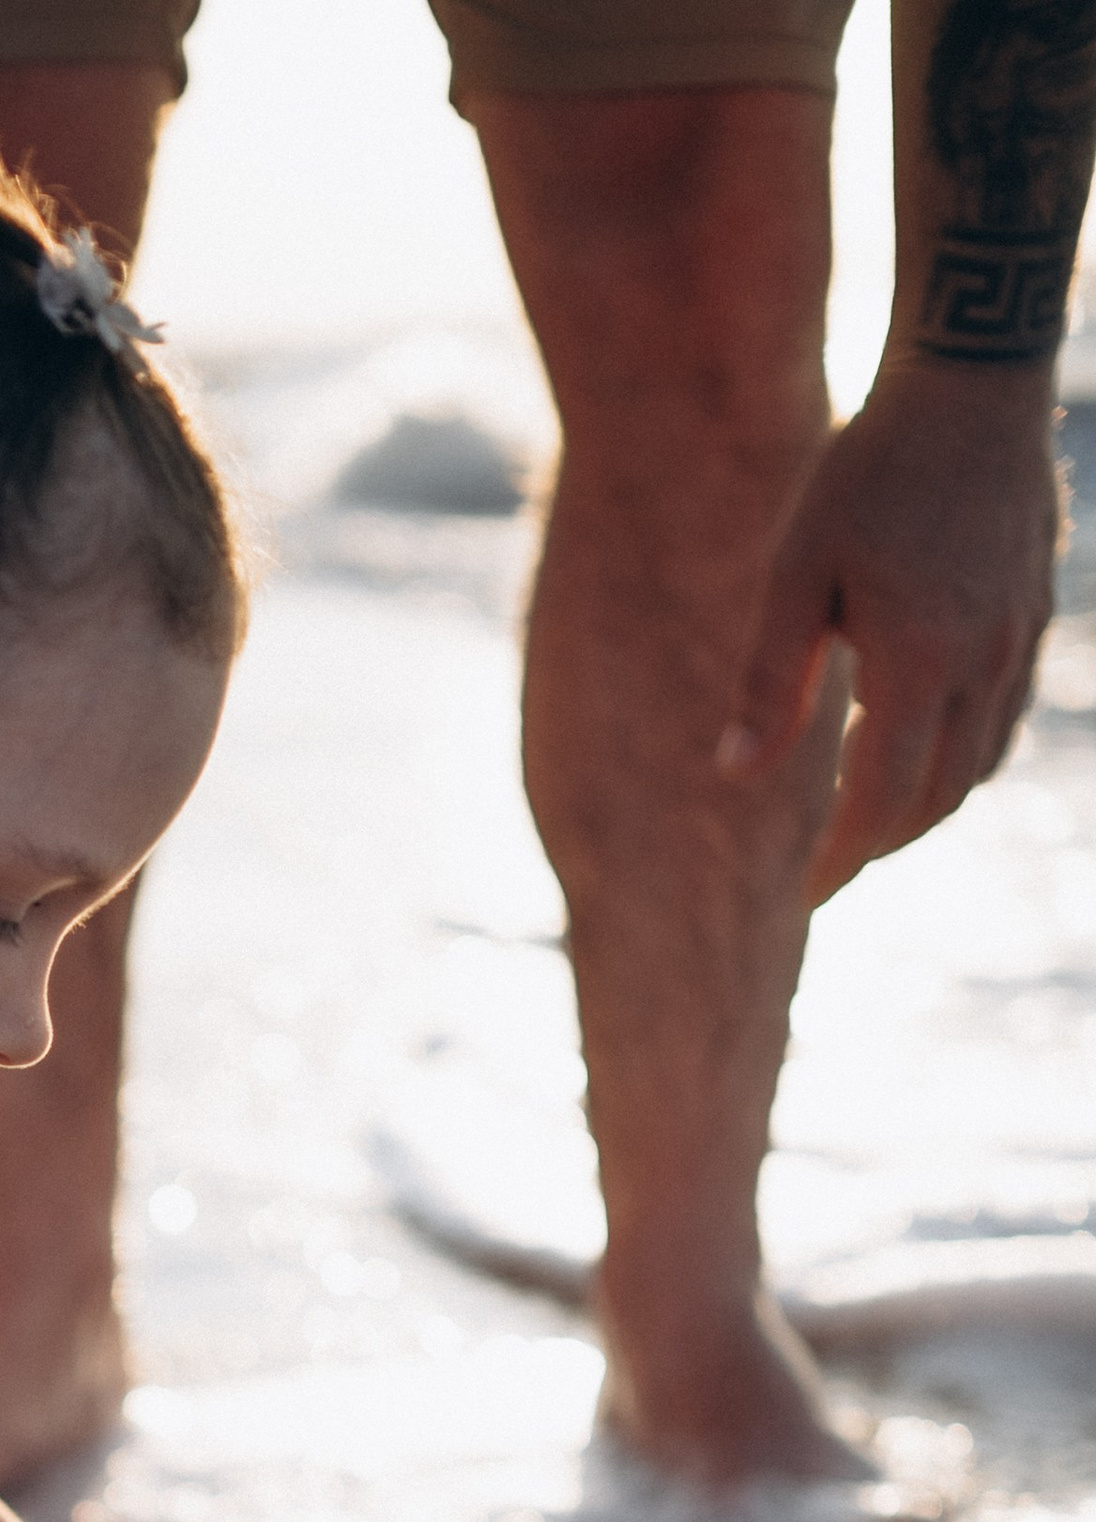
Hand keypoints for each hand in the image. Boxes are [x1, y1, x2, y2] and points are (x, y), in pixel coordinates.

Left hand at [719, 363, 1060, 904]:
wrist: (971, 381)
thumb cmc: (867, 471)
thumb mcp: (794, 575)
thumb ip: (770, 683)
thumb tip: (733, 776)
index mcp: (918, 664)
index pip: (880, 802)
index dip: (844, 860)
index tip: (808, 895)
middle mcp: (981, 665)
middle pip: (937, 799)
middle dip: (881, 842)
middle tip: (832, 860)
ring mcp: (1018, 641)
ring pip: (979, 766)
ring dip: (925, 805)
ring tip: (869, 812)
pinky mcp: (1033, 614)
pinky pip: (1004, 719)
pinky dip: (962, 757)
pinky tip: (920, 746)